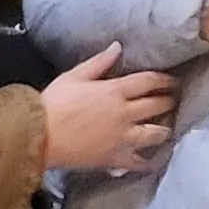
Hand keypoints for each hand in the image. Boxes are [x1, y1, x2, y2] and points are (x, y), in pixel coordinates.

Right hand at [38, 45, 175, 171]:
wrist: (36, 137)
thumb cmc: (51, 104)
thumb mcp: (74, 76)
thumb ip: (99, 62)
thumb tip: (118, 47)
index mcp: (115, 91)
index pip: (150, 81)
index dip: (165, 80)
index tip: (172, 81)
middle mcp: (125, 113)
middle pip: (158, 105)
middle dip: (168, 102)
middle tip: (172, 101)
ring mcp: (122, 137)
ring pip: (155, 133)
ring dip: (164, 129)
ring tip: (166, 128)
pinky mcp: (114, 158)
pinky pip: (139, 162)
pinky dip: (148, 161)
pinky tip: (153, 160)